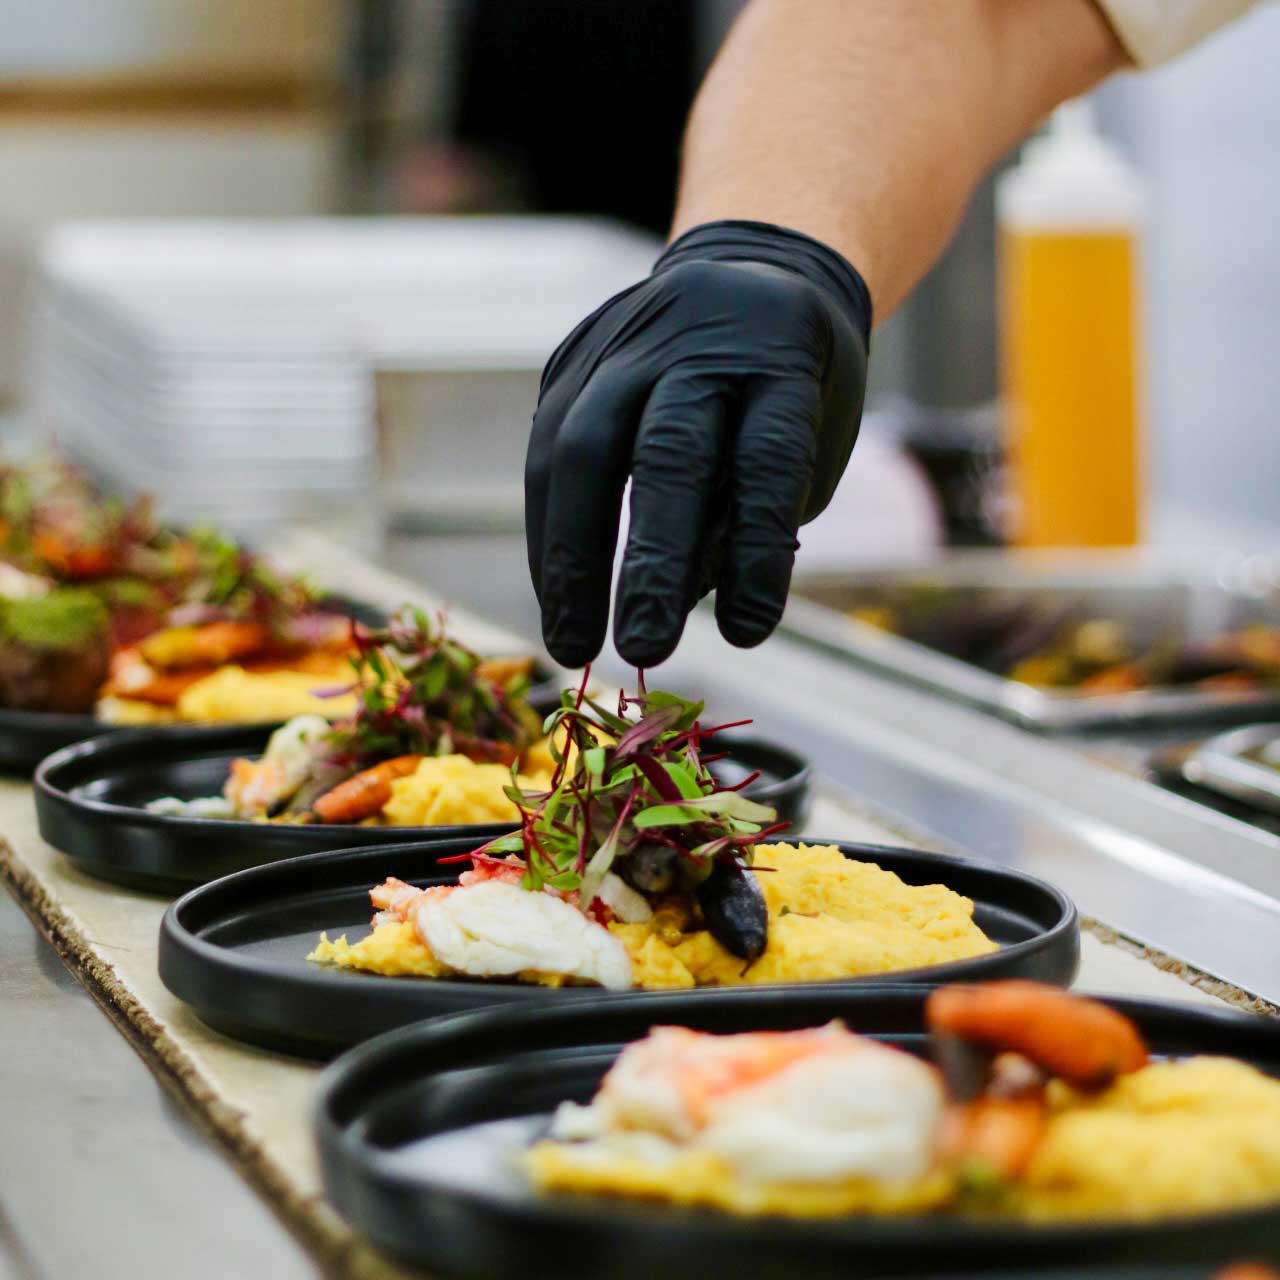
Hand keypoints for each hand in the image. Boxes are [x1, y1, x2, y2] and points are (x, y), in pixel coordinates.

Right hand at [526, 220, 870, 667]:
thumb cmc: (788, 387)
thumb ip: (746, 515)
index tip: (749, 634)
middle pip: (664, 452)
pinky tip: (555, 590)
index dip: (758, 551)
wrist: (751, 269)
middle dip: (650, 561)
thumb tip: (670, 602)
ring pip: (579, 447)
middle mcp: (698, 340)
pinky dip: (549, 530)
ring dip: (570, 557)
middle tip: (643, 649)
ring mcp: (623, 340)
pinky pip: (547, 448)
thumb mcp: (807, 444)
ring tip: (573, 641)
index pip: (768, 460)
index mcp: (781, 359)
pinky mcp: (570, 356)